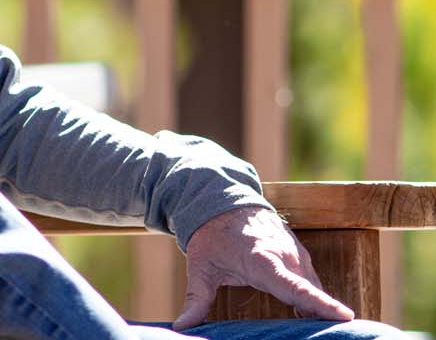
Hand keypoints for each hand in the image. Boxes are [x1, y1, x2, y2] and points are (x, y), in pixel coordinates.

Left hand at [174, 205, 353, 328]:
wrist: (223, 200)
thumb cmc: (211, 236)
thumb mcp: (199, 268)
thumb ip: (196, 301)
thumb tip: (180, 328)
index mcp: (262, 260)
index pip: (293, 286)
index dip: (318, 302)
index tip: (344, 315)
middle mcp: (285, 256)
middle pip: (310, 293)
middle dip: (322, 316)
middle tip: (333, 337)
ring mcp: (296, 254)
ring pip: (314, 289)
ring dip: (317, 310)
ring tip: (324, 333)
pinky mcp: (300, 256)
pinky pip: (312, 283)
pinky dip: (313, 300)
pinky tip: (311, 319)